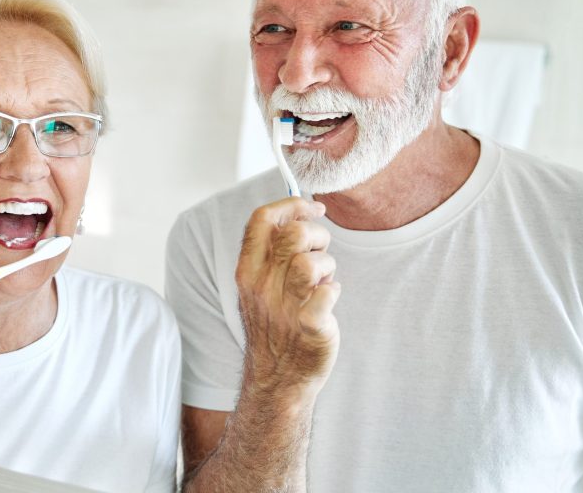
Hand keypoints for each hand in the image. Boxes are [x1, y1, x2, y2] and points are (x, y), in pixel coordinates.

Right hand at [236, 197, 339, 398]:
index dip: (292, 204)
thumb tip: (298, 211)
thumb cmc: (276, 322)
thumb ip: (273, 249)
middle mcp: (262, 286)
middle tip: (320, 250)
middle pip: (292, 234)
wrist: (278, 378)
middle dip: (316, 233)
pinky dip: (334, 291)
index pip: (262, 219)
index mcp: (248, 270)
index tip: (312, 208)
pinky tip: (329, 297)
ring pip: (310, 262)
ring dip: (326, 264)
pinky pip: (328, 294)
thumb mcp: (260, 283)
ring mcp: (284, 308)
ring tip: (324, 278)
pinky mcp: (309, 328)